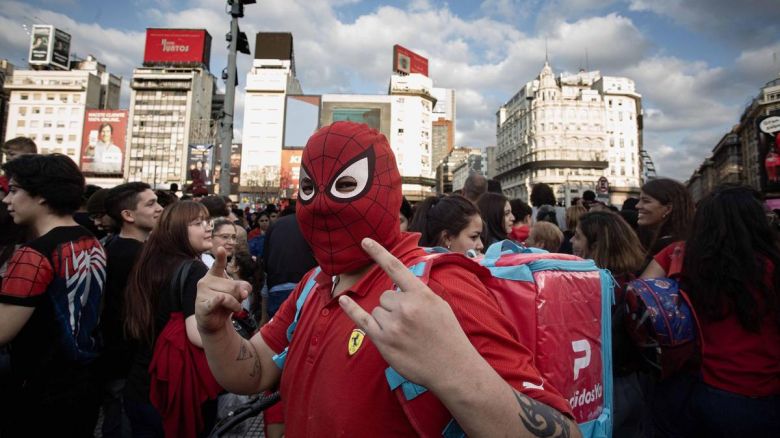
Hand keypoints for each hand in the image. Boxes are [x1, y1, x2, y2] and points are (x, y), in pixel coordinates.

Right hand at [196, 247, 251, 335]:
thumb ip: (243, 288)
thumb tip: (244, 292)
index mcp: (214, 275)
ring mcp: (202, 293)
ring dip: (236, 304)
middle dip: (239, 295)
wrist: (215, 323)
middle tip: (236, 302)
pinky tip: (223, 303)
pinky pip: (219, 300)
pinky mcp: (202, 305)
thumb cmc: (225, 305)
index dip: (220, 257)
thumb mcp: (237, 294)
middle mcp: (206, 281)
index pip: (218, 265)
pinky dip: (227, 303)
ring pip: (229, 295)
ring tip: (234, 308)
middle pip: (233, 285)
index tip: (221, 248)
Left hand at [339, 238, 477, 388]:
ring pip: (378, 311)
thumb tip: (399, 286)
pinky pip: (362, 320)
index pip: (395, 268)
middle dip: (394, 307)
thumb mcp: (439, 305)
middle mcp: (405, 307)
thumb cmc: (448, 335)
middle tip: (412, 324)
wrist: (452, 368)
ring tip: (407, 335)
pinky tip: (343, 300)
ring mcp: (392, 325)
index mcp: (420, 295)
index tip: (364, 241)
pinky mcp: (383, 341)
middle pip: (385, 297)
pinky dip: (352, 310)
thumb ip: (418, 292)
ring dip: (387, 320)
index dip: (378, 252)